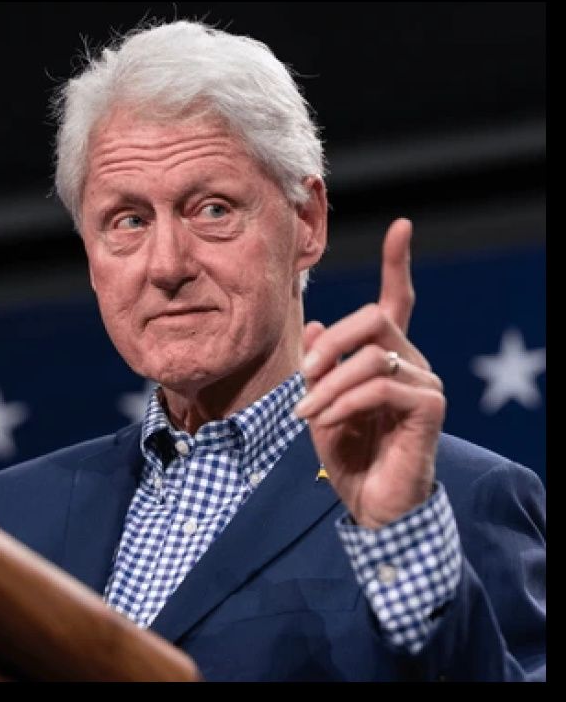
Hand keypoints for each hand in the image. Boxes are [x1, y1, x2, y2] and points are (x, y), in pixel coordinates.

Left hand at [293, 218, 445, 528]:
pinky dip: (344, 401)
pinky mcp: (429, 408)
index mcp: (385, 357)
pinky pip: (381, 386)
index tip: (402, 227)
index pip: (396, 301)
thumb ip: (318, 367)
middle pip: (373, 319)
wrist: (370, 504)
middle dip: (330, 343)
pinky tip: (326, 423)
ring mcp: (424, 383)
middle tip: (303, 373)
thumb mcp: (318, 404)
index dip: (399, 263)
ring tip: (306, 413)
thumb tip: (315, 327)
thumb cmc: (346, 455)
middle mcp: (411, 362)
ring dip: (328, 384)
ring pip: (371, 356)